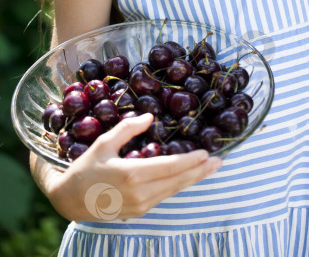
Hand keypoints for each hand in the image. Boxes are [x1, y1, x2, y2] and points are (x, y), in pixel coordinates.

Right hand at [48, 113, 221, 221]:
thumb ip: (128, 129)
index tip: (207, 153)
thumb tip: (149, 117)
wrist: (68, 201)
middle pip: (178, 181)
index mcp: (133, 174)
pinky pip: (164, 196)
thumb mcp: (104, 143)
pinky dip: (177, 186)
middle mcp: (140, 193)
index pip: (171, 167)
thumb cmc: (85, 168)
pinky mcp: (139, 212)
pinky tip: (187, 177)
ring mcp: (140, 205)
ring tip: (209, 168)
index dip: (192, 161)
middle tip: (220, 161)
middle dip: (200, 171)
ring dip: (193, 179)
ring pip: (173, 191)